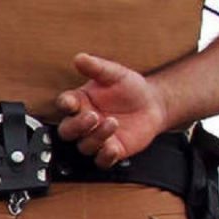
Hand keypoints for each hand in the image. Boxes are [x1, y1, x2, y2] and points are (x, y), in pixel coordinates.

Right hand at [53, 52, 170, 167]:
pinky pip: (101, 161)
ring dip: (95, 137)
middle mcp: (84, 122)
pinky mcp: (112, 150)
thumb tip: (80, 58)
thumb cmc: (130, 89)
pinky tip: (113, 147)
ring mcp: (97, 138)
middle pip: (68, 130)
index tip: (70, 102)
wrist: (154, 104)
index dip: (65, 104)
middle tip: (93, 116)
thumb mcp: (115, 74)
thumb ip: (96, 67)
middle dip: (78, 125)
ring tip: (112, 123)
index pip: (64, 105)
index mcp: (80, 102)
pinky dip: (105, 156)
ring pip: (84, 146)